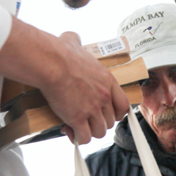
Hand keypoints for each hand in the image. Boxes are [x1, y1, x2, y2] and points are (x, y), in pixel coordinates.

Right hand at [0, 17, 129, 144]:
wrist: (51, 63)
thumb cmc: (60, 54)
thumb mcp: (74, 43)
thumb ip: (76, 42)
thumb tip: (71, 38)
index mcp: (107, 80)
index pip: (123, 105)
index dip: (116, 113)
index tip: (107, 114)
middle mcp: (104, 96)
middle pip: (110, 121)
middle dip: (98, 122)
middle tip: (85, 119)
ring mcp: (92, 109)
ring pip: (100, 132)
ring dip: (88, 131)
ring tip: (77, 126)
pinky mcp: (78, 118)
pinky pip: (85, 137)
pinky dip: (78, 137)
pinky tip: (70, 130)